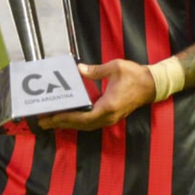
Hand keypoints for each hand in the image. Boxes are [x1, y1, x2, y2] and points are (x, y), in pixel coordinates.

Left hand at [37, 60, 155, 131]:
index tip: (51, 117)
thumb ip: (95, 71)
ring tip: (52, 121)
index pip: (82, 117)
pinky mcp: (111, 116)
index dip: (65, 118)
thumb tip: (78, 69)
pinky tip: (69, 117)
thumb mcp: (115, 68)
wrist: (152, 85)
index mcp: (108, 106)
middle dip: (61, 123)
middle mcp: (108, 117)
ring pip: (85, 126)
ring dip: (68, 124)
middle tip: (43, 121)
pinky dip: (78, 122)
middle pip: (81, 125)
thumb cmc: (135, 75)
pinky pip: (91, 122)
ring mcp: (110, 118)